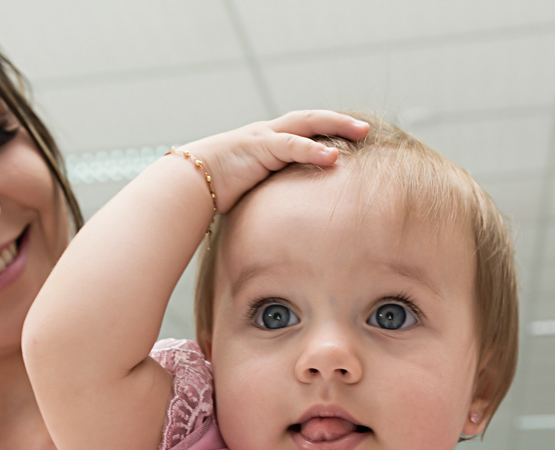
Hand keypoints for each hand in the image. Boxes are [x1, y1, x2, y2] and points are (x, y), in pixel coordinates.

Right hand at [177, 110, 369, 213]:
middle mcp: (268, 134)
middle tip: (366, 130)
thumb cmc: (215, 193)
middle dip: (340, 123)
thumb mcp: (252, 193)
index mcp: (268, 144)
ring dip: (336, 127)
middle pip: (312, 120)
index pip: (305, 132)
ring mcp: (264, 137)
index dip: (329, 133)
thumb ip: (272, 197)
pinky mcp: (258, 146)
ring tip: (361, 133)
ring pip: (307, 124)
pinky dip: (313, 149)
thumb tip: (286, 223)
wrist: (187, 184)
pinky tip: (334, 157)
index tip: (353, 140)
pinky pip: (291, 144)